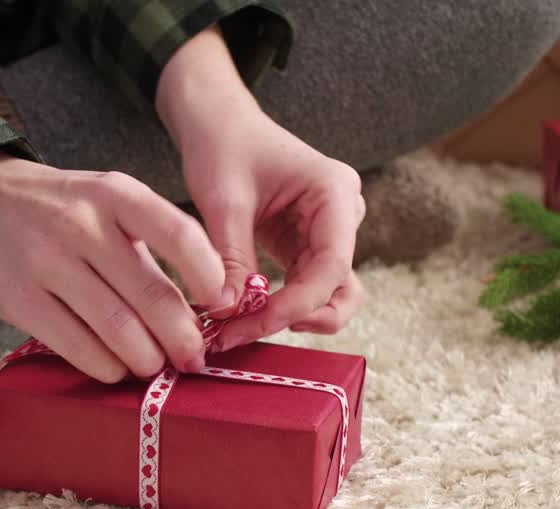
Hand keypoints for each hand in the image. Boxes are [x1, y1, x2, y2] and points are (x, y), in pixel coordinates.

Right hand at [0, 151, 225, 381]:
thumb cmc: (60, 209)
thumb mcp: (106, 201)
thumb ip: (149, 244)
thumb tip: (200, 309)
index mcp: (115, 195)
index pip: (178, 233)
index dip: (208, 275)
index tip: (222, 305)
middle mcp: (83, 224)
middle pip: (151, 295)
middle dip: (182, 337)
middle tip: (194, 358)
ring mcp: (48, 262)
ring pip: (117, 328)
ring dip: (147, 359)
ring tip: (156, 366)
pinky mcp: (21, 300)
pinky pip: (78, 346)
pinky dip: (107, 366)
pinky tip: (117, 367)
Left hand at [157, 27, 365, 351]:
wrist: (218, 123)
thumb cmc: (223, 145)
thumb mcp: (222, 200)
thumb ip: (229, 257)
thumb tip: (227, 313)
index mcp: (334, 193)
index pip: (331, 266)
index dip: (296, 305)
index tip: (251, 324)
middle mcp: (342, 216)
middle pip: (339, 289)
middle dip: (294, 318)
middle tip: (240, 334)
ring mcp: (329, 233)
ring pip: (327, 297)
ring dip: (287, 320)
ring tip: (236, 330)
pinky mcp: (307, 247)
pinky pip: (303, 289)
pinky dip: (275, 308)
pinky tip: (238, 318)